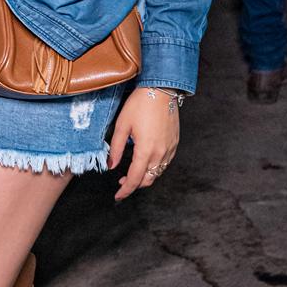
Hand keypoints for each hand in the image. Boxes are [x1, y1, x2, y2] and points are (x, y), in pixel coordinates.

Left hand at [108, 86, 180, 201]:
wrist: (161, 90)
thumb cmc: (141, 104)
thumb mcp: (122, 125)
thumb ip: (116, 148)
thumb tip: (111, 165)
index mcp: (146, 150)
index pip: (135, 179)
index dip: (125, 190)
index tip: (118, 196)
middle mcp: (160, 153)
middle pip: (148, 179)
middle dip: (135, 185)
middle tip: (122, 181)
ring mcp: (170, 149)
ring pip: (157, 172)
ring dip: (145, 176)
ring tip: (133, 170)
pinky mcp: (175, 143)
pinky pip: (165, 162)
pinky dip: (155, 167)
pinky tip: (146, 160)